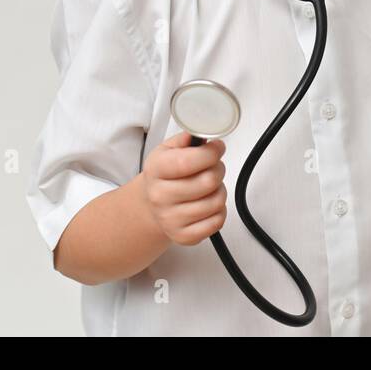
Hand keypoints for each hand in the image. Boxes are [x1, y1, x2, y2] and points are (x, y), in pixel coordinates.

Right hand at [140, 131, 227, 245]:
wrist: (150, 205)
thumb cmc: (164, 175)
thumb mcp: (167, 150)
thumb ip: (186, 138)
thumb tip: (201, 133)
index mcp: (156, 170)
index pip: (187, 162)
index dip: (210, 153)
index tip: (218, 148)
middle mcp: (160, 196)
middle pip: (207, 181)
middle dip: (218, 169)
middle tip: (214, 166)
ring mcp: (171, 219)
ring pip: (216, 201)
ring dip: (220, 190)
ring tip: (210, 186)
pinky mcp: (184, 236)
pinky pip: (217, 222)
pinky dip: (220, 210)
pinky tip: (208, 202)